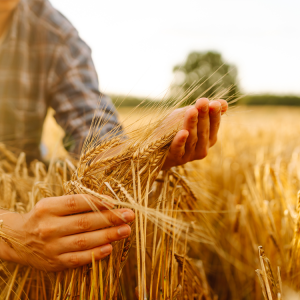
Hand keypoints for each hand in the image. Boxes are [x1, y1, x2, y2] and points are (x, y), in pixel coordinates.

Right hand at [0, 194, 133, 270]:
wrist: (18, 240)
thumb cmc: (43, 217)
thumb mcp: (53, 204)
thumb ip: (76, 203)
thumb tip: (107, 202)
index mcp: (48, 208)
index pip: (77, 202)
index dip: (99, 202)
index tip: (117, 202)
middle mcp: (48, 227)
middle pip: (84, 222)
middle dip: (110, 218)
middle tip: (129, 215)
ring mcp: (51, 246)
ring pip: (84, 241)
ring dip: (108, 235)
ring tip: (126, 230)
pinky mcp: (55, 262)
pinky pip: (78, 258)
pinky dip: (95, 254)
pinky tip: (110, 248)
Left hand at [162, 98, 227, 168]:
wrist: (155, 149)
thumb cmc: (174, 130)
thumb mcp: (188, 118)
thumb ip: (204, 111)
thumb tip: (224, 103)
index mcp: (208, 138)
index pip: (214, 125)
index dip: (214, 114)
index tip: (213, 103)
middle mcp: (202, 148)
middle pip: (204, 131)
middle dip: (203, 116)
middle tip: (203, 102)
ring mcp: (189, 155)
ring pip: (192, 139)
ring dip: (192, 124)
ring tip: (192, 110)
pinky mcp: (175, 158)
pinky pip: (179, 149)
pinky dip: (181, 141)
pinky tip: (182, 132)